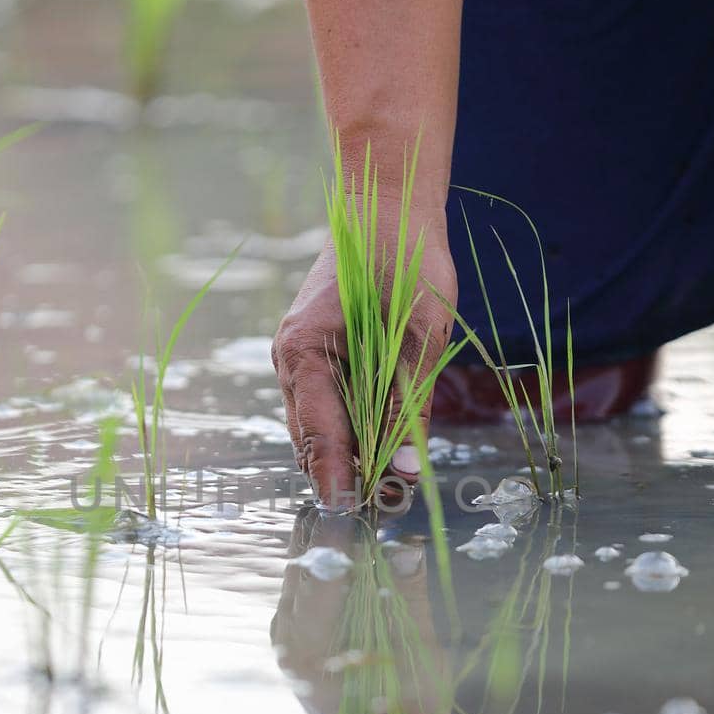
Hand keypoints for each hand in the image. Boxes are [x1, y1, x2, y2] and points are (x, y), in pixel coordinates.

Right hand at [272, 207, 457, 508]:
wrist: (388, 201)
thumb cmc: (406, 255)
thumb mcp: (422, 332)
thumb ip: (410, 401)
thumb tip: (406, 469)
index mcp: (305, 350)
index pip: (318, 433)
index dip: (337, 477)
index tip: (354, 513)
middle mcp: (291, 357)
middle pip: (310, 436)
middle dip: (341, 475)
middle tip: (378, 510)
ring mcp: (299, 354)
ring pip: (316, 424)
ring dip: (345, 455)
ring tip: (380, 490)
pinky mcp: (317, 350)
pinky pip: (327, 403)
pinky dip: (349, 429)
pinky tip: (376, 447)